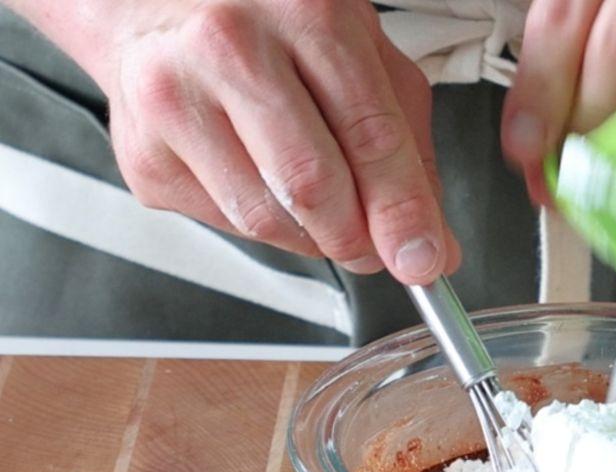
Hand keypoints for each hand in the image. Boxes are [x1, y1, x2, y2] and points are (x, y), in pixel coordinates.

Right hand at [80, 0, 459, 282]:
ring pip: (267, 219)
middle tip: (377, 249)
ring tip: (324, 211)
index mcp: (304, 14)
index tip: (424, 259)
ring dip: (314, 240)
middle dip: (358, 239)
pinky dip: (266, 227)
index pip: (369, 135)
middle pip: (312, 185)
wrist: (155, 6)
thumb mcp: (360, 54)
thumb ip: (406, 145)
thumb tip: (430, 241)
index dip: (402, 212)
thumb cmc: (270, 25)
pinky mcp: (143, 155)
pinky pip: (227, 225)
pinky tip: (265, 185)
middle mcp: (231, 48)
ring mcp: (175, 100)